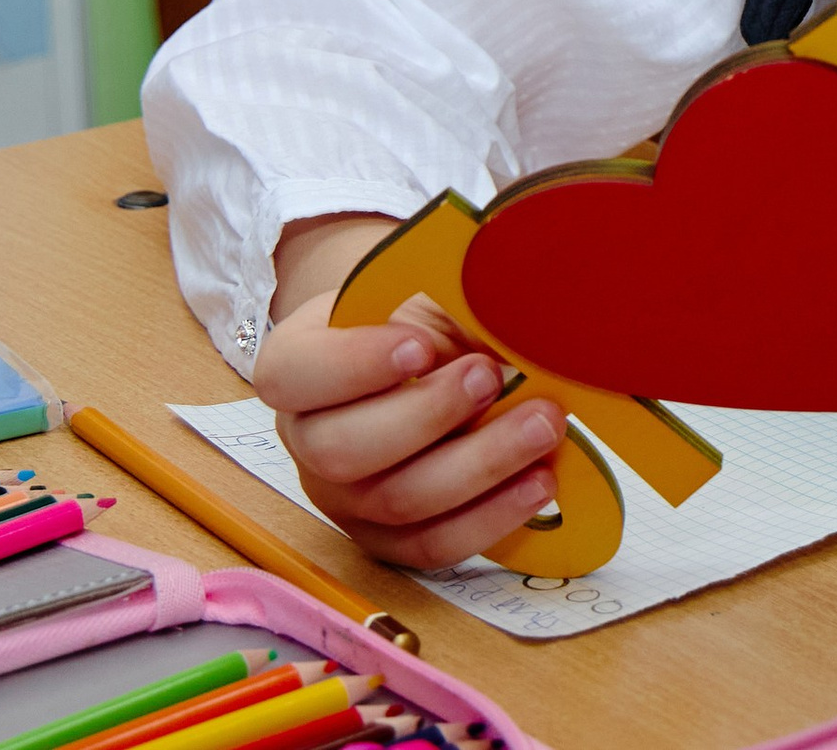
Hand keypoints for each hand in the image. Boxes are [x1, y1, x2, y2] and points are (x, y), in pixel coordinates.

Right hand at [252, 286, 564, 571]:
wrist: (421, 358)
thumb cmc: (419, 317)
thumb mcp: (422, 290)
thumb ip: (442, 301)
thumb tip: (507, 310)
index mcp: (297, 367)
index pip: (293, 374)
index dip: (354, 364)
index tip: (421, 343)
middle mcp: (309, 441)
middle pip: (343, 450)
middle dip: (428, 415)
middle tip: (490, 376)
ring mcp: (345, 499)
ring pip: (398, 502)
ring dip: (480, 465)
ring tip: (542, 425)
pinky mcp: (389, 540)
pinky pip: (434, 545)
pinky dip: (493, 517)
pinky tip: (540, 480)